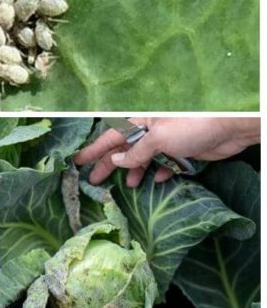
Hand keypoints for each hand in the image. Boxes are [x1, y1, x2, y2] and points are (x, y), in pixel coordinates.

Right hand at [74, 118, 259, 186]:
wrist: (230, 128)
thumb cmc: (191, 126)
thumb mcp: (158, 139)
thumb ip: (136, 152)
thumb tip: (117, 161)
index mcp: (141, 122)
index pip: (111, 136)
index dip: (94, 149)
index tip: (78, 161)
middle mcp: (151, 131)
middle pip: (125, 149)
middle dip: (110, 164)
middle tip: (95, 180)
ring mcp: (167, 142)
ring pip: (144, 158)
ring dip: (135, 171)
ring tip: (129, 186)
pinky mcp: (183, 152)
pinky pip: (165, 164)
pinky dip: (159, 172)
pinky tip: (156, 181)